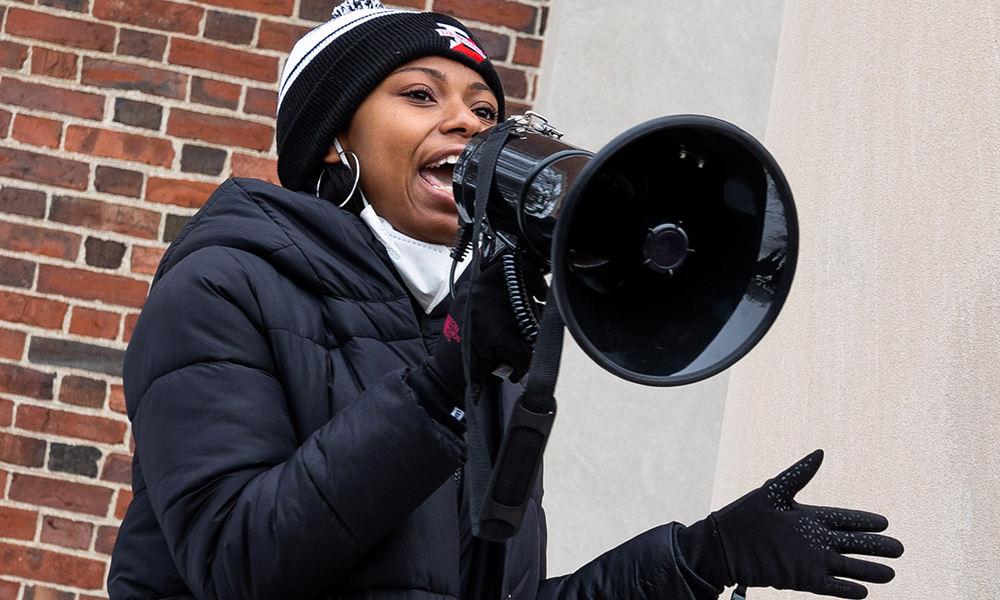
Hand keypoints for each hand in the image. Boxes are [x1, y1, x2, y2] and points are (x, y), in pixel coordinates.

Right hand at [426, 254, 541, 395]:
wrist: (444, 375)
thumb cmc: (465, 346)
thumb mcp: (478, 313)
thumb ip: (500, 298)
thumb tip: (538, 298)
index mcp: (475, 284)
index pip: (513, 265)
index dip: (533, 278)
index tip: (542, 293)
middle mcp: (479, 291)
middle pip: (527, 296)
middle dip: (534, 317)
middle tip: (525, 334)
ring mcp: (485, 310)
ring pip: (529, 324)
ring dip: (526, 344)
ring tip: (510, 355)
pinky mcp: (493, 333)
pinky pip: (525, 350)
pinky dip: (521, 364)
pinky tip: (509, 369)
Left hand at [677, 450, 903, 598]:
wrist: (724, 544)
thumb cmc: (746, 515)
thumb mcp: (775, 491)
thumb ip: (800, 474)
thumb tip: (821, 451)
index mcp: (809, 517)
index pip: (843, 519)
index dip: (863, 521)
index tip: (884, 521)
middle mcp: (814, 540)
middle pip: (852, 544)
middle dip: (875, 546)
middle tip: (900, 548)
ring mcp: (810, 560)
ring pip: (846, 566)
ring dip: (867, 570)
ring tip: (891, 573)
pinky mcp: (802, 578)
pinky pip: (829, 585)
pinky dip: (845, 589)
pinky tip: (863, 592)